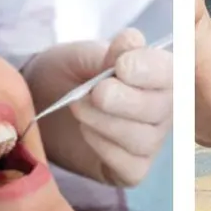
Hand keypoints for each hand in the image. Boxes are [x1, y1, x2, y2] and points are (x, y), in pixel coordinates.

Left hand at [27, 29, 171, 186]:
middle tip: (94, 92)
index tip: (121, 66)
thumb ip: (106, 52)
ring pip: (144, 139)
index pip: (171, 72)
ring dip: (106, 123)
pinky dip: (103, 147)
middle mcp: (162, 108)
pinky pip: (129, 166)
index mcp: (157, 73)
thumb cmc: (66, 73)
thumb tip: (132, 41)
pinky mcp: (132, 170)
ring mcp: (150, 141)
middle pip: (160, 109)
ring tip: (77, 107)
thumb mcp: (80, 55)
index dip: (151, 70)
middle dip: (124, 101)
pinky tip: (85, 131)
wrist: (39, 104)